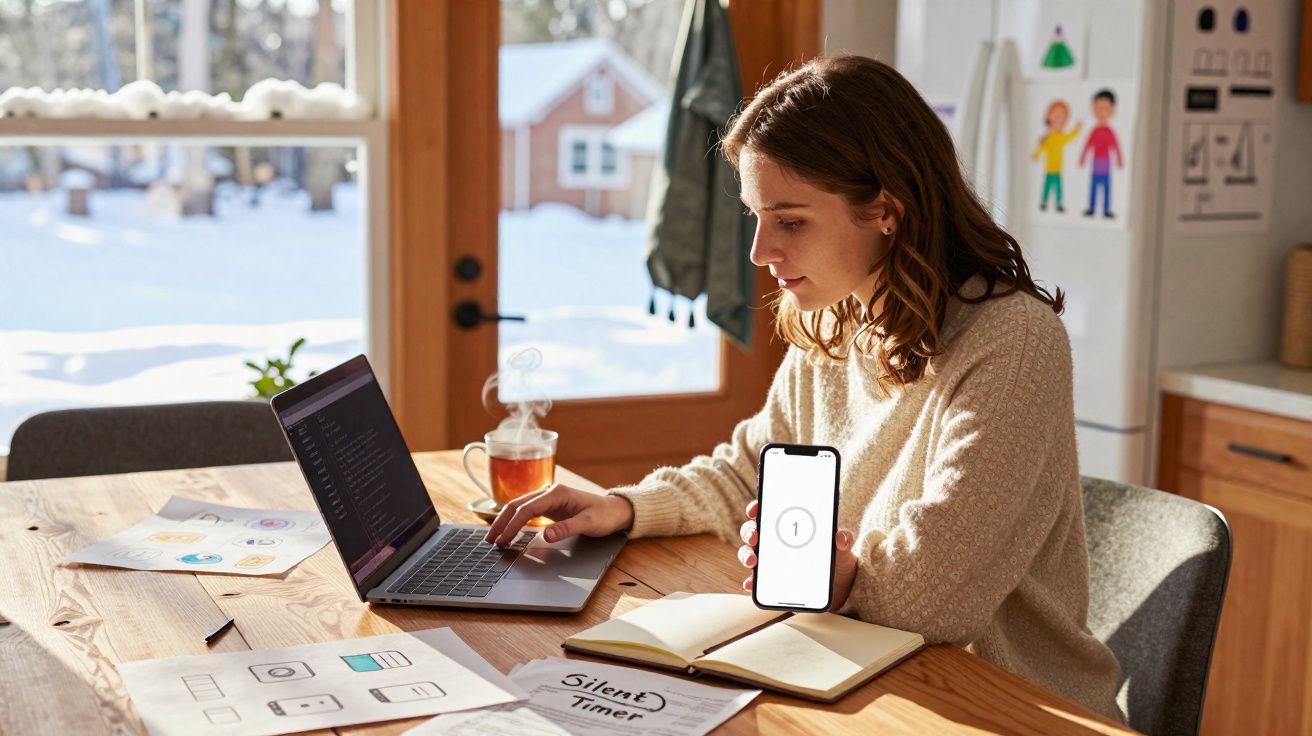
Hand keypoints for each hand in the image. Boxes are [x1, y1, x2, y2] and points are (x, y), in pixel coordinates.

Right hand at [483, 483, 633, 545]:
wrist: (614, 510)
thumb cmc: (603, 515)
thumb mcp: (588, 524)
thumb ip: (567, 529)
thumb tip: (545, 535)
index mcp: (557, 493)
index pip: (527, 509)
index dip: (512, 525)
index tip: (503, 540)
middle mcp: (549, 492)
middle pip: (517, 505)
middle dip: (501, 522)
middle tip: (490, 540)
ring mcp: (547, 498)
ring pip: (519, 507)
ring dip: (505, 521)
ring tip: (494, 537)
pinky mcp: (548, 505)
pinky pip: (526, 512)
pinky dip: (514, 521)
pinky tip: (507, 531)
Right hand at [737, 499, 857, 610]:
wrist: (841, 586)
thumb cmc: (837, 559)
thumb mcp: (843, 548)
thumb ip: (844, 539)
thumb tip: (841, 538)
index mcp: (789, 527)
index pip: (768, 512)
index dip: (757, 507)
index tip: (755, 508)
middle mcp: (776, 542)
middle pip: (753, 532)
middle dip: (749, 532)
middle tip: (754, 536)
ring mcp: (772, 561)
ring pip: (750, 553)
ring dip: (746, 555)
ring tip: (753, 561)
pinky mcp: (772, 581)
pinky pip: (757, 581)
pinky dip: (751, 582)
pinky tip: (751, 584)